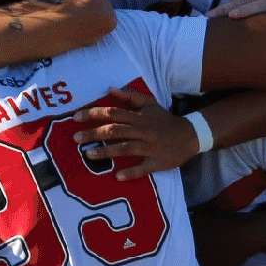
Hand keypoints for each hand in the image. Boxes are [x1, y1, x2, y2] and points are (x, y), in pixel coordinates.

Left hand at [75, 84, 197, 180]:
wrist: (190, 135)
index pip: (113, 113)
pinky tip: (118, 176)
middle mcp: (143, 131)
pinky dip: (131, 172)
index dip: (94, 114)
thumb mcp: (149, 103)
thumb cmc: (164, 119)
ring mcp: (150, 147)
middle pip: (115, 130)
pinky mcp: (157, 162)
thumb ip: (129, 95)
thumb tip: (109, 89)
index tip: (76, 117)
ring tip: (88, 154)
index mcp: (139, 117)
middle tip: (75, 138)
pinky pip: (143, 168)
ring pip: (126, 148)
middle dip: (94, 133)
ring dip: (106, 152)